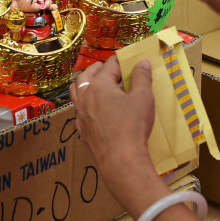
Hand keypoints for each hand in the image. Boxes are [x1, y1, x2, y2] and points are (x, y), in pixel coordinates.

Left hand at [69, 57, 161, 212]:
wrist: (120, 159)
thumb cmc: (132, 126)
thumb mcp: (143, 98)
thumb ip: (142, 77)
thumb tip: (143, 62)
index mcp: (99, 85)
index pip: (109, 66)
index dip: (120, 61)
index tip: (128, 61)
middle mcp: (85, 97)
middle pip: (86, 76)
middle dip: (98, 69)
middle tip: (109, 69)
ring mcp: (81, 114)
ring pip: (76, 93)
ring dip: (85, 85)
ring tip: (95, 84)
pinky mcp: (82, 130)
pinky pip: (79, 111)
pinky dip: (85, 105)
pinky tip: (93, 109)